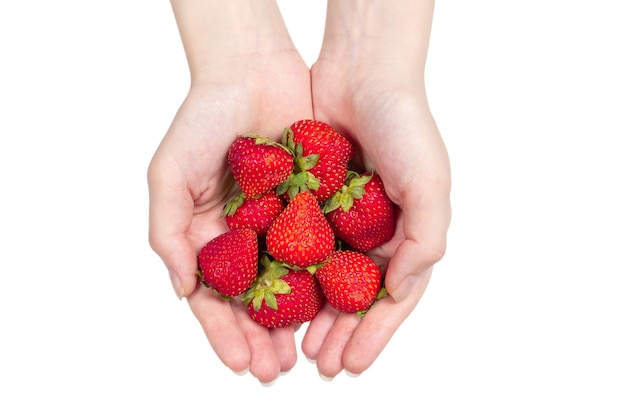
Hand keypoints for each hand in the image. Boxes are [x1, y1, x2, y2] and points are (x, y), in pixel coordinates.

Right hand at [147, 0, 312, 383]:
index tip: (241, 363)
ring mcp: (281, 223)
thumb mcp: (168, 175)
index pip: (216, 297)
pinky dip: (326, 278)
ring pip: (292, 282)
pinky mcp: (314, 205)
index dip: (225, 332)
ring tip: (306, 354)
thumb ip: (168, 233)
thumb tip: (183, 290)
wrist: (252, 70)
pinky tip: (334, 305)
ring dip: (297, 321)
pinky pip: (322, 248)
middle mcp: (246, 236)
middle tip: (276, 371)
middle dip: (263, 338)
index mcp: (209, 236)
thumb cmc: (201, 119)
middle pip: (255, 300)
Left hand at [301, 0, 450, 377]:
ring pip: (323, 280)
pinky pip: (297, 246)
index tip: (352, 363)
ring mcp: (341, 220)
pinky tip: (275, 299)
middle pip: (355, 297)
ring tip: (296, 347)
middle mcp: (374, 232)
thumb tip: (402, 290)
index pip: (392, 298)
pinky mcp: (310, 203)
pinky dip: (289, 275)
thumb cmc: (405, 125)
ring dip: (313, 315)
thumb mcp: (430, 182)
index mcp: (406, 235)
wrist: (361, 74)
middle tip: (320, 364)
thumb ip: (425, 239)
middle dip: (340, 333)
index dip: (374, 334)